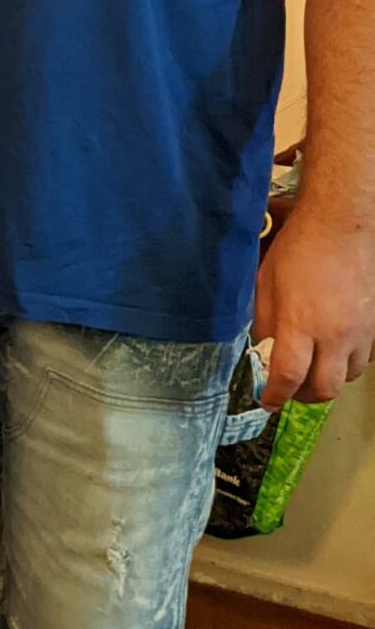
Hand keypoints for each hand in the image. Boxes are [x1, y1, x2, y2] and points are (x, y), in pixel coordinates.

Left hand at [253, 205, 374, 406]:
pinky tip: (335, 349)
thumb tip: (265, 350)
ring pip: (348, 377)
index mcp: (300, 325)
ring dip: (328, 379)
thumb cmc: (297, 249)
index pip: (288, 376)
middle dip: (303, 396)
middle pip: (324, 389)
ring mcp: (360, 333)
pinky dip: (348, 362)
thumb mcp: (265, 282)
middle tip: (290, 389)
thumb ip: (265, 321)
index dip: (275, 395)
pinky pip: (365, 359)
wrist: (342, 226)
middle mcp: (334, 336)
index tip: (267, 402)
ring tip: (313, 367)